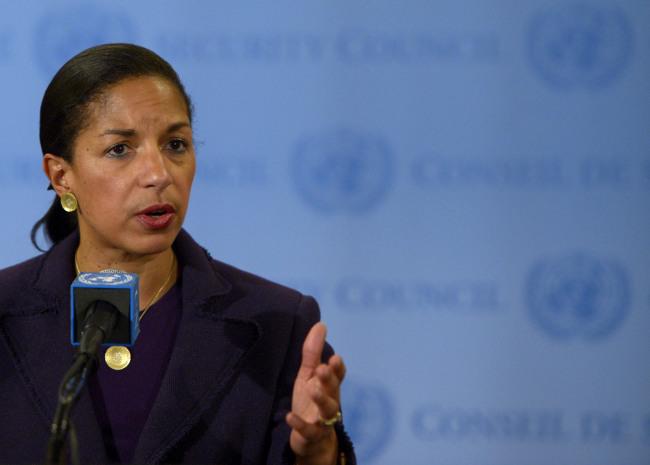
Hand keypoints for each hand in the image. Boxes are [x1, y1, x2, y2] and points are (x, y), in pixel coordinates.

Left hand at [286, 323, 345, 464]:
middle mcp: (330, 400)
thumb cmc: (310, 399)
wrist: (310, 436)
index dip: (337, 368)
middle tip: (322, 368)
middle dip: (330, 379)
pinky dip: (300, 424)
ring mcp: (323, 419)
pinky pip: (308, 430)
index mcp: (329, 385)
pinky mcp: (313, 434)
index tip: (334, 358)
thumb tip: (320, 324)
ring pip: (328, 409)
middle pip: (334, 389)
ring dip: (321, 399)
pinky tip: (289, 417)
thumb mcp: (308, 374)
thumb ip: (313, 351)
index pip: (338, 375)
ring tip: (312, 389)